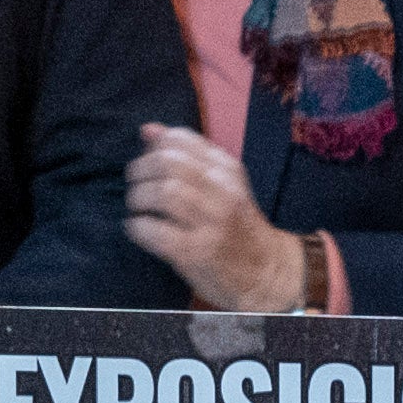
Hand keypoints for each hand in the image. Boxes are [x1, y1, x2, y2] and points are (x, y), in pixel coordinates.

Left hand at [124, 122, 316, 317]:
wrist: (266, 273)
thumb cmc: (236, 227)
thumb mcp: (222, 185)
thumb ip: (187, 157)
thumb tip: (148, 130)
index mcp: (227, 169)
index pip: (181, 139)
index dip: (154, 147)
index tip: (149, 163)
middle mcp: (222, 191)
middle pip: (168, 163)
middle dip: (140, 171)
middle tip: (136, 185)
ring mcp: (211, 222)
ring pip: (163, 193)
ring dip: (138, 198)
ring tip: (137, 208)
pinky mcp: (196, 252)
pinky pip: (156, 231)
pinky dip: (138, 227)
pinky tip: (138, 229)